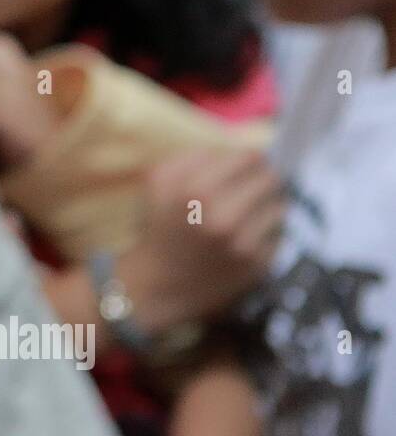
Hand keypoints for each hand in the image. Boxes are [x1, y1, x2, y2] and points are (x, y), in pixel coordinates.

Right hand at [122, 149, 285, 332]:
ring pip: (279, 207)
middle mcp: (224, 216)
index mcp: (196, 191)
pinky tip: (245, 239)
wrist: (157, 285)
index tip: (242, 168)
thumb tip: (235, 151)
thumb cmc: (158, 227)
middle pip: (270, 179)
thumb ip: (193, 157)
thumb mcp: (157, 182)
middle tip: (247, 190)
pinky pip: (279, 235)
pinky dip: (265, 234)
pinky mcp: (258, 266)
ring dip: (265, 207)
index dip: (246, 160)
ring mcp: (244, 244)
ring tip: (246, 215)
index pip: (250, 157)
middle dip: (259, 181)